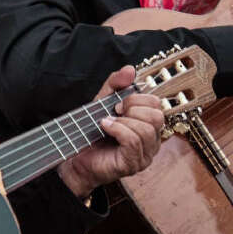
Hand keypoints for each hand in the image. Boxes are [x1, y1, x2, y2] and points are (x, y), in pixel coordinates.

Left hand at [57, 66, 164, 197]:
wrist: (75, 156)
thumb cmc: (92, 132)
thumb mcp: (103, 101)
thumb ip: (116, 84)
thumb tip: (130, 70)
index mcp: (150, 126)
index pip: (157, 105)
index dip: (138, 99)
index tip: (118, 103)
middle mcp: (152, 142)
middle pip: (157, 116)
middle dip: (133, 108)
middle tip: (115, 111)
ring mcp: (144, 156)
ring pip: (146, 130)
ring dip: (123, 121)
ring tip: (107, 121)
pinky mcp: (133, 164)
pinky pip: (133, 141)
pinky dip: (117, 129)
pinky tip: (105, 126)